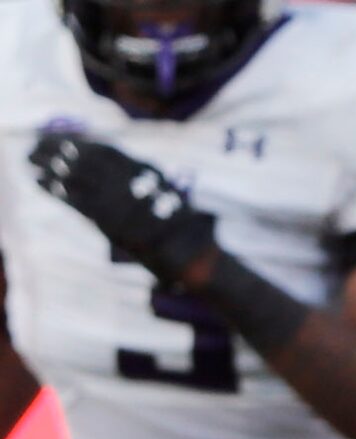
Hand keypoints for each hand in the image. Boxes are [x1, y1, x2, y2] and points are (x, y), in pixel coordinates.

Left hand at [30, 132, 216, 284]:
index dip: (83, 141)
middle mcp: (125, 181)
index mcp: (141, 171)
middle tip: (40, 143)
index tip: (67, 136)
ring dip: (51, 165)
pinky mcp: (105, 219)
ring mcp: (114, 199)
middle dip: (60, 149)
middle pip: (84, 158)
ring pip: (74, 175)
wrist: (187, 251)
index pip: (105, 149)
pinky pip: (74, 199)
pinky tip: (42, 181)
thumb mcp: (172, 192)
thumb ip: (150, 177)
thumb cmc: (184, 225)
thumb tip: (134, 166)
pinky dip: (56, 189)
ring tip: (34, 158)